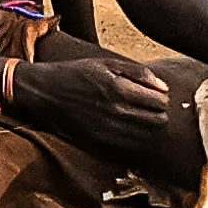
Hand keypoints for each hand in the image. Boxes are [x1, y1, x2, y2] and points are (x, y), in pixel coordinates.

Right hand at [21, 53, 176, 150]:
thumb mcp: (106, 63)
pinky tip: (126, 126)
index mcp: (120, 88)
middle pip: (158, 121)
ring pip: (147, 135)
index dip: (161, 98)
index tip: (153, 95)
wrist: (43, 91)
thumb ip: (138, 73)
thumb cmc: (75, 73)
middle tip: (148, 107)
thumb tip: (164, 87)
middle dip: (158, 113)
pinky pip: (130, 144)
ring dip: (147, 126)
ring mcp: (108, 128)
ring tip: (137, 116)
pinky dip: (134, 136)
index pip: (160, 102)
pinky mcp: (100, 140)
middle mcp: (116, 111)